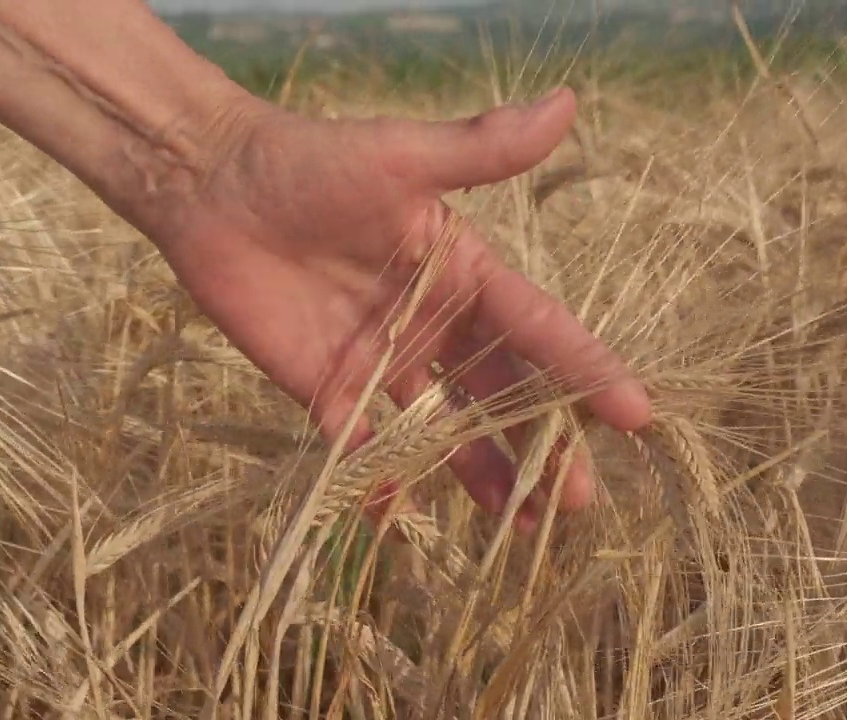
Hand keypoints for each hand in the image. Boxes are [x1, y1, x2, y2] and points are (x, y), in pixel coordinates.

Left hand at [145, 88, 651, 528]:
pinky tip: (398, 511)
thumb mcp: (402, 156)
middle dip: (541, 445)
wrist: (211, 185)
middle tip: (575, 501)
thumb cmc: (310, 161)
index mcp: (464, 272)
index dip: (586, 370)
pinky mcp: (324, 387)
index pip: (539, 328)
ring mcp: (380, 361)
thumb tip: (567, 103)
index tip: (635, 415)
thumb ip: (479, 150)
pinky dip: (380, 476)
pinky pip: (360, 441)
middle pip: (500, 394)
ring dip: (480, 473)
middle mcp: (432, 324)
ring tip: (517, 524)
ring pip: (442, 429)